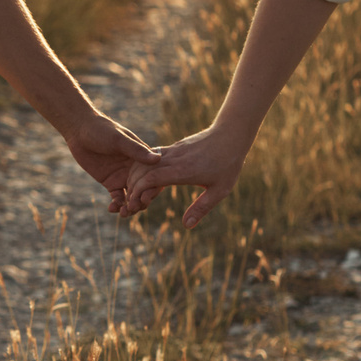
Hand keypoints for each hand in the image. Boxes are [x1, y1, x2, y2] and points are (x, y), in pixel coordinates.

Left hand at [63, 113, 160, 214]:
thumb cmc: (102, 130)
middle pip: (143, 190)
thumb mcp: (119, 140)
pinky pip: (117, 197)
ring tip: (124, 213)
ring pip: (131, 196)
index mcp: (142, 158)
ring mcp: (123, 177)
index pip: (154, 176)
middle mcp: (135, 169)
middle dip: (141, 201)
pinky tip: (113, 208)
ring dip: (129, 206)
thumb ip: (136, 151)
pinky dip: (117, 204)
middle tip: (134, 208)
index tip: (148, 197)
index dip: (154, 188)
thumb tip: (157, 160)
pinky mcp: (110, 182)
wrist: (80, 131)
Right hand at [124, 122, 251, 225]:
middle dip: (132, 186)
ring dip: (136, 175)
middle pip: (143, 170)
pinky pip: (153, 156)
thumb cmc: (228, 164)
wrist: (231, 135)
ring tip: (133, 190)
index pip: (151, 179)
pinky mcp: (174, 147)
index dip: (138, 191)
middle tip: (129, 201)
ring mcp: (173, 150)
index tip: (134, 203)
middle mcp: (174, 159)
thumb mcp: (219, 191)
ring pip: (145, 162)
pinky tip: (144, 176)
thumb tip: (187, 226)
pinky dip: (144, 167)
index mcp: (182, 171)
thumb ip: (201, 208)